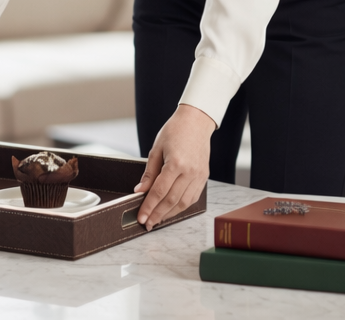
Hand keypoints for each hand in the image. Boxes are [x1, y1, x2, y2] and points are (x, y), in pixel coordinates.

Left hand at [135, 104, 216, 229]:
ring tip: (157, 220)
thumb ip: (149, 172)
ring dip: (169, 214)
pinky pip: (193, 197)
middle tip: (147, 223)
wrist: (196, 121)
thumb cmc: (174, 131)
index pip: (159, 191)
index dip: (149, 206)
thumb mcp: (156, 148)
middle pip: (171, 200)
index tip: (141, 217)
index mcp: (176, 163)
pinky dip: (182, 206)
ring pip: (184, 203)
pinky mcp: (204, 177)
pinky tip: (172, 210)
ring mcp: (199, 176)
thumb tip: (140, 191)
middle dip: (157, 214)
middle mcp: (189, 172)